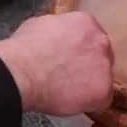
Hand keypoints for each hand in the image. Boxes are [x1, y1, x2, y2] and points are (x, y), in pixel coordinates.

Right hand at [0, 12, 114, 115]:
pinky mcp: (104, 90)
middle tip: (70, 76)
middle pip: (101, 56)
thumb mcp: (40, 25)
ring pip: (103, 78)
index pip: (91, 37)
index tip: (70, 59)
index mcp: (87, 23)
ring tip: (67, 91)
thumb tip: (57, 36)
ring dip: (89, 85)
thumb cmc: (24, 50)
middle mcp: (101, 41)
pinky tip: (72, 102)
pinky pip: (101, 100)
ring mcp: (105, 66)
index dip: (80, 51)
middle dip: (88, 66)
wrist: (21, 73)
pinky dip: (89, 103)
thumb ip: (58, 30)